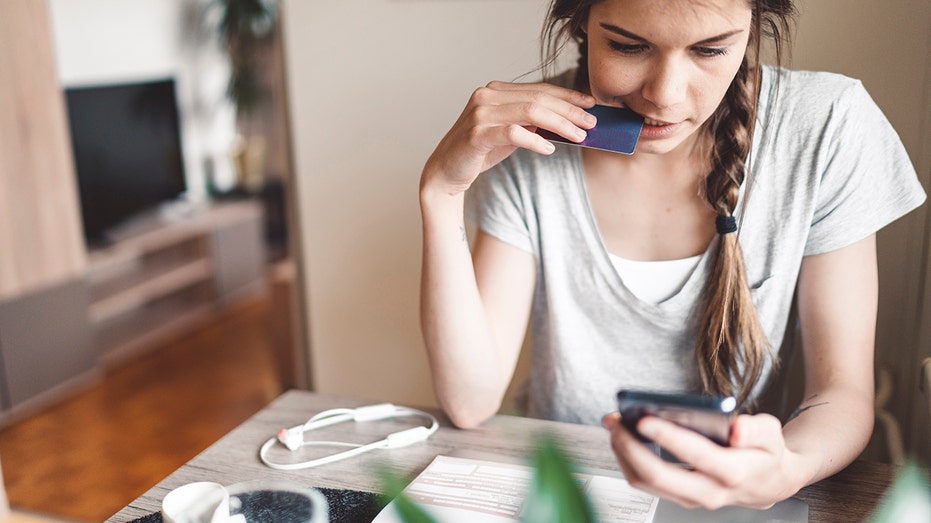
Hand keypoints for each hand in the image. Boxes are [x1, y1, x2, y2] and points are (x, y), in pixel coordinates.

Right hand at [421, 81, 595, 197]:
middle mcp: (487, 96)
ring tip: (578, 136)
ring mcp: (480, 113)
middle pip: (538, 98)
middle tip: (591, 122)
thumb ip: (530, 122)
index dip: (567, 95)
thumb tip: (567, 120)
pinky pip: (514, 133)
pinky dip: (536, 141)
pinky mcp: (476, 134)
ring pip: (530, 112)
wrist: (446, 172)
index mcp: (495, 91)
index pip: (538, 89)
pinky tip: (550, 150)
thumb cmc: (479, 152)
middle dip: (569, 110)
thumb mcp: (509, 133)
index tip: (590, 104)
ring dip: (560, 124)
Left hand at [602, 412, 808, 509]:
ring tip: (614, 424)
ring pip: (646, 482)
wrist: (769, 481)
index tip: (644, 418)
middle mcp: (710, 491)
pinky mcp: (678, 496)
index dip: (668, 437)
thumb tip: (736, 429)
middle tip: (616, 421)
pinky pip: (645, 483)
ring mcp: (691, 498)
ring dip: (623, 453)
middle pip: (660, 476)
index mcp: (734, 473)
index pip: (696, 455)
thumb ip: (756, 430)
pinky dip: (627, 459)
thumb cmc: (766, 452)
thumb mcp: (772, 433)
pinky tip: (621, 436)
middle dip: (632, 447)